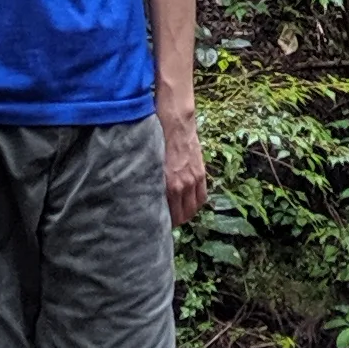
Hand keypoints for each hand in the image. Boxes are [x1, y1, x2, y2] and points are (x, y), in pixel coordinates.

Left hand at [161, 111, 206, 226]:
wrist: (175, 123)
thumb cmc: (158, 141)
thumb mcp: (151, 163)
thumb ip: (152, 181)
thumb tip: (146, 195)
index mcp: (167, 184)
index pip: (167, 213)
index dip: (163, 222)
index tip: (157, 224)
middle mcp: (181, 185)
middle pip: (181, 215)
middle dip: (174, 221)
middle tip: (167, 222)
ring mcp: (192, 180)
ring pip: (193, 208)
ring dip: (186, 215)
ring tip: (179, 216)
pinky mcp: (200, 173)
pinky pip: (202, 197)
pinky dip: (196, 204)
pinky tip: (190, 205)